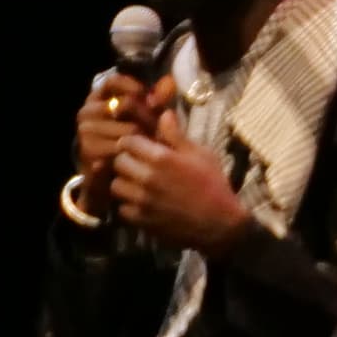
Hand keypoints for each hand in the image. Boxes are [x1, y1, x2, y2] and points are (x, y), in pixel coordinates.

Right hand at [71, 71, 166, 215]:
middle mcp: (86, 112)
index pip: (113, 81)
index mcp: (97, 97)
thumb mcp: (147, 115)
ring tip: (151, 145)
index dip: (135, 87)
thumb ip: (158, 97)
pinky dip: (135, 154)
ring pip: (128, 129)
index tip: (153, 99)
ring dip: (145, 138)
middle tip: (158, 130)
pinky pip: (122, 149)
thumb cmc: (133, 139)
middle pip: (125, 105)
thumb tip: (169, 82)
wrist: (111, 175)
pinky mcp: (88, 152)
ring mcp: (85, 132)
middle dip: (148, 117)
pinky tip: (139, 157)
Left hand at [110, 131, 252, 252]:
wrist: (219, 223)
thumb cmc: (213, 184)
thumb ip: (177, 135)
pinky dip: (129, 204)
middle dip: (127, 160)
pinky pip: (122, 207)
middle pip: (118, 162)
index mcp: (161, 158)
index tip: (140, 146)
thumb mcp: (201, 154)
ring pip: (116, 185)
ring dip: (125, 182)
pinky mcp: (140, 219)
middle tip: (139, 164)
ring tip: (138, 183)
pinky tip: (143, 202)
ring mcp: (141, 200)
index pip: (128, 142)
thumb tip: (164, 113)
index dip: (133, 142)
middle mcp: (146, 178)